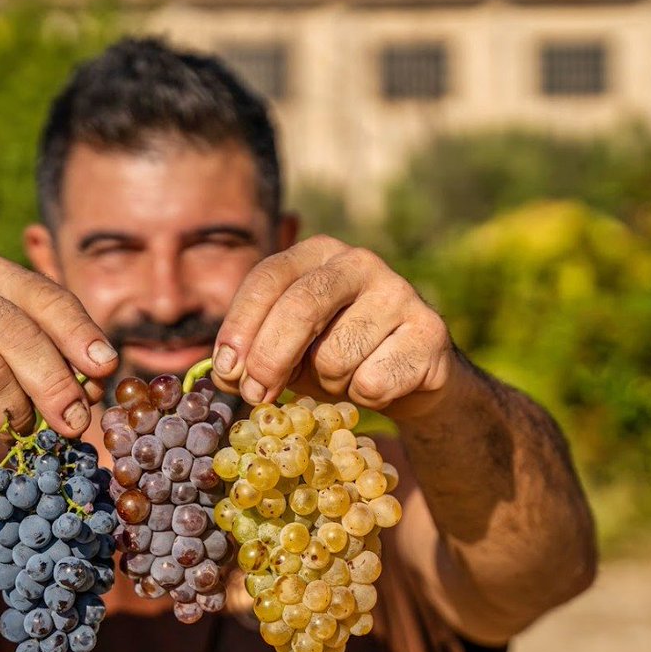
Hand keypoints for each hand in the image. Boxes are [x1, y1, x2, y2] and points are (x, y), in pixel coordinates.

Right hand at [0, 255, 117, 448]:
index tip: (106, 368)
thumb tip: (97, 380)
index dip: (80, 334)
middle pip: (18, 337)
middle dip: (55, 384)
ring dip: (13, 412)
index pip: (46, 297)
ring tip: (18, 427)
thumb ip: (62, 360)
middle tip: (75, 423)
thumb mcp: (24, 358)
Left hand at [210, 235, 457, 418]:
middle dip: (269, 358)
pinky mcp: (429, 332)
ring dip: (328, 384)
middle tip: (255, 395)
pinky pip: (373, 383)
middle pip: (301, 308)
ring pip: (336, 356)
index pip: (268, 278)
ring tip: (341, 378)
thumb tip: (221, 372)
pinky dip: (363, 398)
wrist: (409, 375)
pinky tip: (375, 385)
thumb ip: (252, 352)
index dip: (240, 326)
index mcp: (317, 253)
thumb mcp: (289, 347)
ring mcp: (399, 293)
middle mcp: (358, 262)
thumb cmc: (335, 354)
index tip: (226, 369)